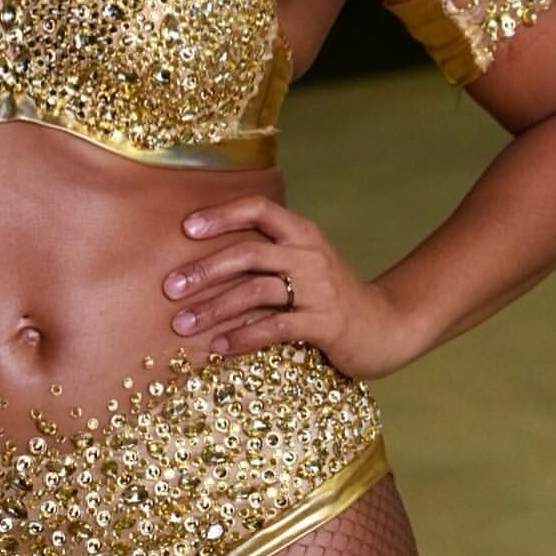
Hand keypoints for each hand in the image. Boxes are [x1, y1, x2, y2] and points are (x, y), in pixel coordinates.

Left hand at [162, 196, 421, 382]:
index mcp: (302, 232)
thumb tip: (203, 259)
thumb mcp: (303, 264)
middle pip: (248, 252)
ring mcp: (318, 288)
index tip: (186, 228)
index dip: (222, 214)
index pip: (259, 208)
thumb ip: (266, 255)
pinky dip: (242, 337)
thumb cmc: (330, 296)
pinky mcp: (324, 323)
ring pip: (255, 291)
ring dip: (214, 308)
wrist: (385, 326)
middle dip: (204, 269)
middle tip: (170, 287)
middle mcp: (309, 253)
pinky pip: (274, 327)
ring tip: (182, 324)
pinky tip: (218, 347)